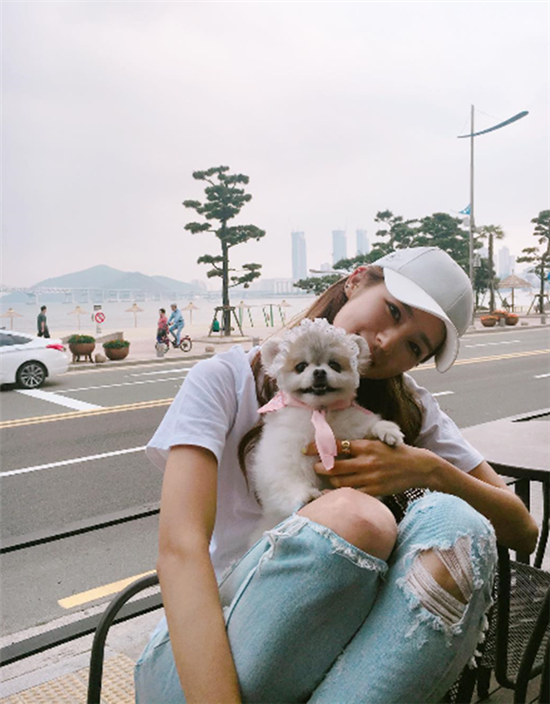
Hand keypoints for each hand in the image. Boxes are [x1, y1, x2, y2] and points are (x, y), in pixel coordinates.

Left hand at [303, 439, 432, 495]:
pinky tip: (334, 492)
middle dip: (320, 467)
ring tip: (328, 478)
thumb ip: (359, 446)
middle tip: (316, 467)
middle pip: (334, 466)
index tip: (306, 449)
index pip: (336, 446)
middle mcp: (366, 461)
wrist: (418, 467)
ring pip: (340, 481)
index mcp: (366, 446)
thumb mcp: (378, 443)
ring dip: (330, 480)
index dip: (318, 447)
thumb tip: (336, 447)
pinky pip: (352, 493)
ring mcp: (370, 477)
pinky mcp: (375, 490)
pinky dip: (341, 493)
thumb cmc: (396, 454)